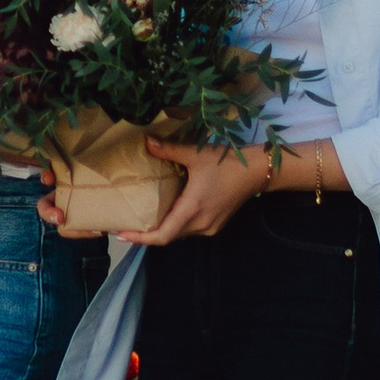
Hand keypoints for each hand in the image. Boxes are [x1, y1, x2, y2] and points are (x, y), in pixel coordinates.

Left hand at [111, 141, 274, 246]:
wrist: (259, 171)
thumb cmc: (228, 163)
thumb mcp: (196, 154)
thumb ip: (168, 150)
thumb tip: (145, 141)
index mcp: (192, 210)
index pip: (163, 235)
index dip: (141, 238)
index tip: (121, 234)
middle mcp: (200, 224)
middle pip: (168, 236)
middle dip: (146, 233)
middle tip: (125, 224)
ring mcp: (210, 227)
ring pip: (179, 233)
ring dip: (161, 228)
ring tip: (141, 219)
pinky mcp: (215, 224)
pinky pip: (189, 229)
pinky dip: (174, 224)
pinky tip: (165, 213)